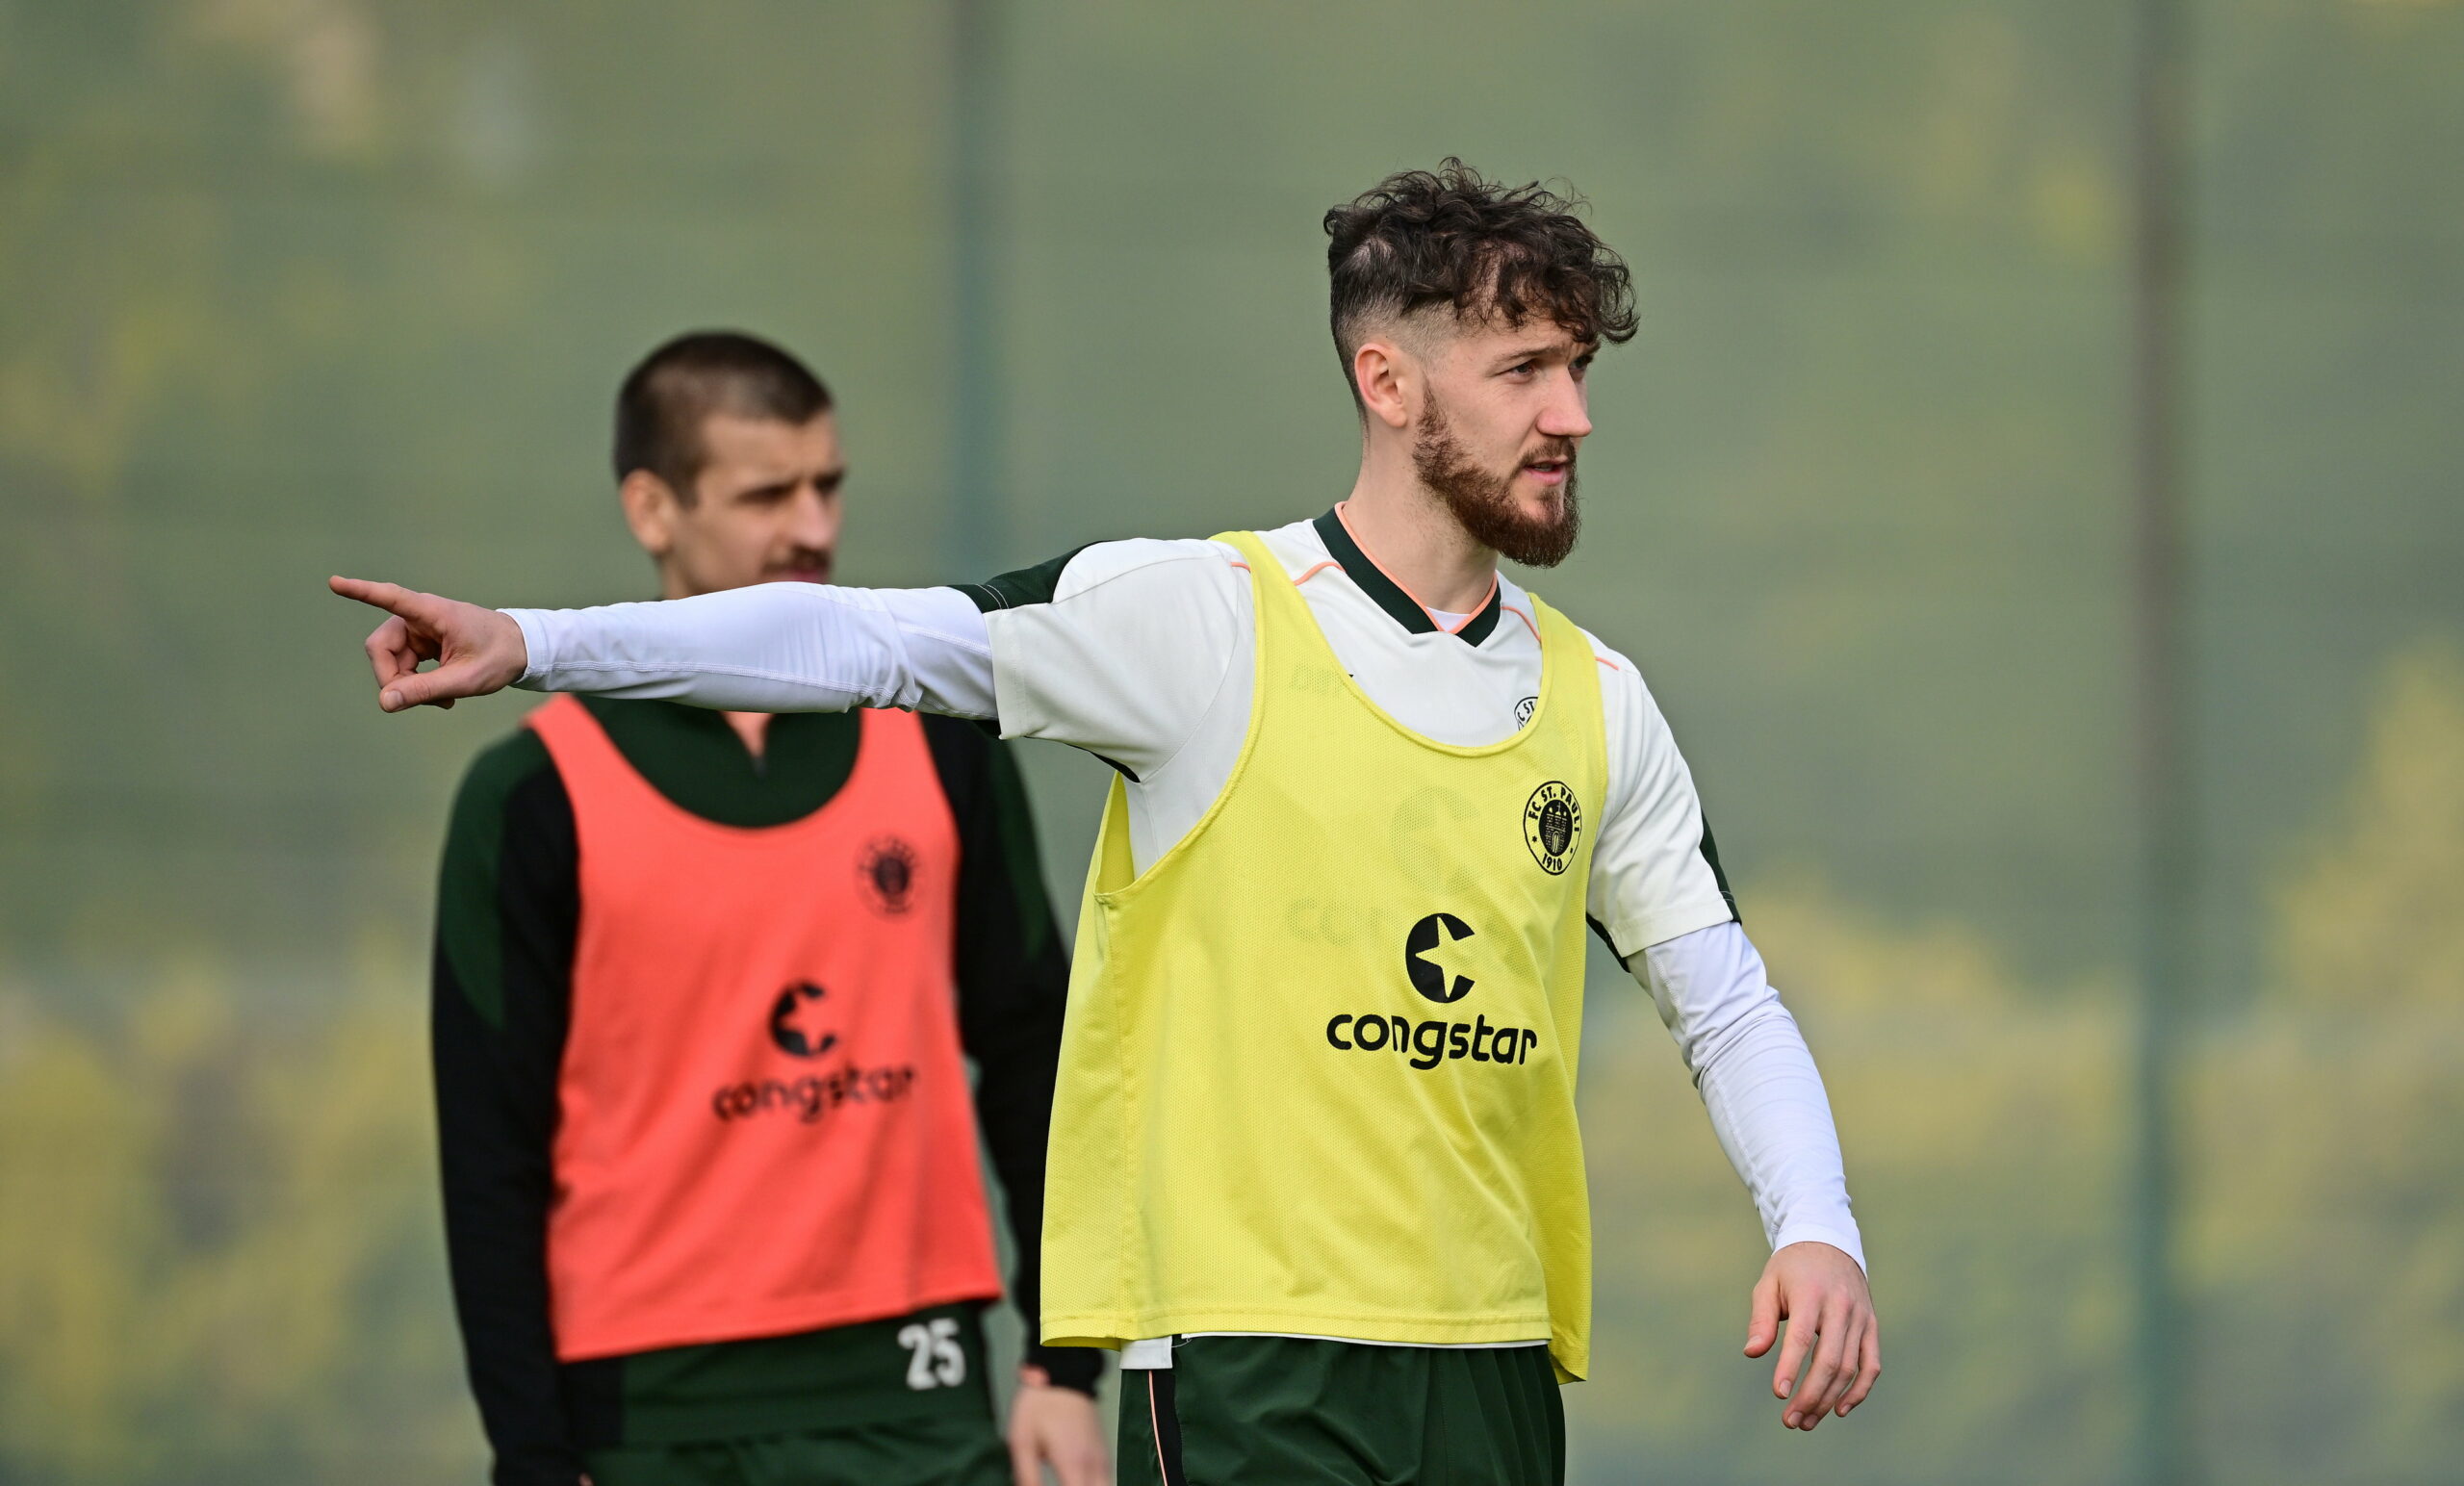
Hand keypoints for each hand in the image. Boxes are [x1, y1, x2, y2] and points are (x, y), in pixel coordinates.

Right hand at [329, 576, 528, 711]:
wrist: (521, 650)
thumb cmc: (499, 657)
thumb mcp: (465, 680)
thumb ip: (425, 690)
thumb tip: (385, 702)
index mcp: (433, 613)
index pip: (391, 597)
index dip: (361, 592)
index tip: (335, 582)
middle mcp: (419, 617)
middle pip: (380, 649)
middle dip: (394, 679)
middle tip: (422, 701)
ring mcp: (417, 630)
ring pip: (390, 662)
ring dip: (409, 686)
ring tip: (443, 700)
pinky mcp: (420, 642)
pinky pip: (402, 667)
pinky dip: (416, 684)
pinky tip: (442, 697)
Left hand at [1006, 1367, 1107, 1485]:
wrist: (1063, 1372)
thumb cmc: (1039, 1406)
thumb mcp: (1022, 1441)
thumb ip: (1027, 1476)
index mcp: (1073, 1463)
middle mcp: (1093, 1464)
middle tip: (1060, 1485)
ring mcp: (1102, 1458)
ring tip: (1067, 1484)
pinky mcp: (1103, 1452)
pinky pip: (1106, 1482)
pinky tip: (1078, 1484)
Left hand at [1744, 1240, 1879, 1430]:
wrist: (1830, 1243)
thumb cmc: (1792, 1269)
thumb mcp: (1768, 1284)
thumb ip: (1760, 1319)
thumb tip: (1752, 1353)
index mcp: (1810, 1294)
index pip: (1801, 1337)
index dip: (1791, 1368)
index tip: (1779, 1395)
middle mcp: (1840, 1307)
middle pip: (1830, 1360)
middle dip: (1810, 1395)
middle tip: (1791, 1420)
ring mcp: (1859, 1317)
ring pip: (1850, 1367)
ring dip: (1829, 1399)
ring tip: (1806, 1420)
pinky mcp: (1871, 1326)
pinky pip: (1871, 1365)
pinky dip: (1859, 1390)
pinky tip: (1840, 1409)